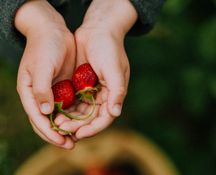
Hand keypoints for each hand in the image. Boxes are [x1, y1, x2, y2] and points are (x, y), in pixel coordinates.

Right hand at [15, 0, 75, 148]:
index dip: (49, 132)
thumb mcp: (42, 67)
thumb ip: (42, 89)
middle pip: (47, 121)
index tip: (62, 141)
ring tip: (80, 136)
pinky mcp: (63, 87)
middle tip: (72, 144)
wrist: (54, 31)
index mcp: (29, 92)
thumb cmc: (44, 46)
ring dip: (68, 127)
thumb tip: (44, 112)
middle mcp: (40, 96)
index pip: (37, 118)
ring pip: (59, 115)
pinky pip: (69, 105)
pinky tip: (85, 120)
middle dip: (59, 134)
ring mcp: (52, 92)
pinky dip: (75, 114)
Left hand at [55, 0, 136, 138]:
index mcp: (114, 94)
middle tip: (62, 129)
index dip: (93, 128)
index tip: (79, 133)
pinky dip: (66, 107)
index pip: (105, 118)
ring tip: (56, 123)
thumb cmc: (109, 48)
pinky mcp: (81, 84)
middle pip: (91, 118)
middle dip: (78, 125)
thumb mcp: (114, 69)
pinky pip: (73, 100)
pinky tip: (55, 111)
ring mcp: (91, 90)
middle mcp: (104, 95)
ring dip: (70, 118)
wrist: (97, 30)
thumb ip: (117, 91)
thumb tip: (116, 113)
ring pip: (81, 111)